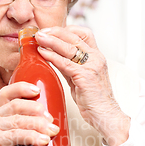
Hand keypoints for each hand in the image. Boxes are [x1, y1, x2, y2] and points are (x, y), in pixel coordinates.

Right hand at [0, 82, 58, 145]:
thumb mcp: (8, 136)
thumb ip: (22, 128)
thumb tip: (49, 126)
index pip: (7, 92)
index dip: (22, 88)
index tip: (37, 90)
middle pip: (16, 105)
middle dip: (37, 110)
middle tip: (51, 120)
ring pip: (18, 120)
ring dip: (39, 124)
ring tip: (52, 131)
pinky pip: (16, 135)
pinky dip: (32, 137)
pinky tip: (43, 140)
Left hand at [35, 25, 130, 145]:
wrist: (106, 115)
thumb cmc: (93, 99)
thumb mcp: (80, 78)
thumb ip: (70, 66)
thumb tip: (53, 57)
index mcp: (96, 56)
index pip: (83, 34)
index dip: (66, 30)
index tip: (50, 30)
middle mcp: (96, 57)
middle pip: (74, 37)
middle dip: (55, 32)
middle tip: (40, 32)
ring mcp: (92, 66)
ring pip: (69, 47)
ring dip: (51, 41)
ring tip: (38, 38)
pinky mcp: (86, 77)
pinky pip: (66, 63)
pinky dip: (52, 56)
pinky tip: (42, 53)